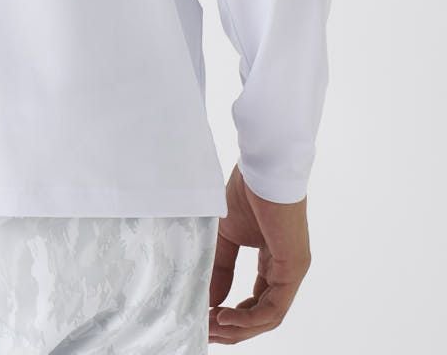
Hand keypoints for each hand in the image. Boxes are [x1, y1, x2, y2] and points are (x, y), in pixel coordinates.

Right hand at [208, 164, 311, 343]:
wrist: (262, 168)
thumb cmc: (246, 191)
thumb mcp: (225, 235)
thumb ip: (220, 268)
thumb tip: (209, 301)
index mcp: (273, 261)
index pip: (256, 301)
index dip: (233, 316)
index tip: (206, 319)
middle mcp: (286, 270)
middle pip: (262, 315)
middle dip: (233, 329)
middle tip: (205, 332)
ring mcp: (292, 271)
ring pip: (269, 317)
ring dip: (238, 329)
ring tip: (211, 328)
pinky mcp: (294, 268)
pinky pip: (273, 308)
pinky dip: (248, 318)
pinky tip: (224, 317)